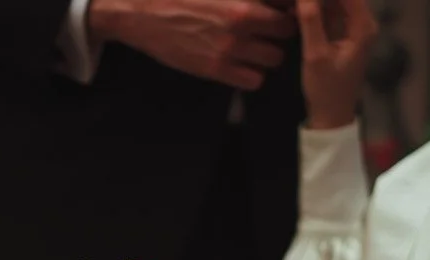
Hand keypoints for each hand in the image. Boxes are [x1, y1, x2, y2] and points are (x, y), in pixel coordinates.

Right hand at [88, 0, 296, 91]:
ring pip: (273, 59)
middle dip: (279, 32)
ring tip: (254, 48)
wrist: (142, 11)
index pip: (287, 8)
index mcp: (242, 0)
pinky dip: (251, 74)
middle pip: (286, 34)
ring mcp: (229, 48)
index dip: (287, 10)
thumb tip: (267, 3)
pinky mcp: (215, 69)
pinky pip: (253, 81)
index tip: (281, 11)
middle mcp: (241, 22)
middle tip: (267, 30)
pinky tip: (240, 64)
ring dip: (267, 55)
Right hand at [296, 0, 376, 129]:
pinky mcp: (341, 32)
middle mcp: (362, 22)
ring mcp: (352, 27)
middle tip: (294, 0)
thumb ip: (310, 19)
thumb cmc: (326, 89)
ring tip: (294, 3)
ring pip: (335, 1)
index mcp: (363, 26)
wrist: (331, 116)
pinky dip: (315, 6)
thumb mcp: (315, 54)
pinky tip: (297, 8)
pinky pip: (329, 10)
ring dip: (315, 1)